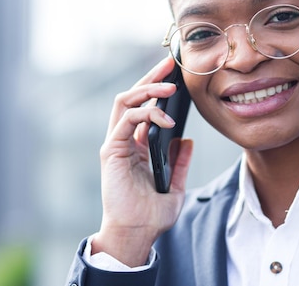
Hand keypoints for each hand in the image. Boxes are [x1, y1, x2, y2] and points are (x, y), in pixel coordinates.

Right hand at [92, 56, 193, 266]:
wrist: (137, 233)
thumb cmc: (151, 213)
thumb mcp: (174, 184)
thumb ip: (179, 161)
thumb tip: (187, 140)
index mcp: (136, 146)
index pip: (143, 107)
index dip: (156, 88)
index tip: (175, 74)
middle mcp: (123, 140)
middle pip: (132, 97)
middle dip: (151, 78)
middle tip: (170, 64)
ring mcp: (115, 143)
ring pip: (125, 102)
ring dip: (147, 89)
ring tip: (170, 87)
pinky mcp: (111, 151)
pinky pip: (126, 120)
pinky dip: (146, 114)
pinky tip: (166, 119)